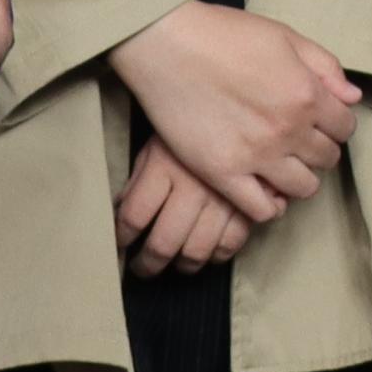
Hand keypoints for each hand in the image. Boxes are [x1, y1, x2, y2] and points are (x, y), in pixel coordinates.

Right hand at [113, 0, 361, 220]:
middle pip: (327, 158)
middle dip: (319, 149)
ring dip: (300, 177)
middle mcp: (288, 129)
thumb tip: (352, 97)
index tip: (320, 121)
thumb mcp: (284, 36)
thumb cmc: (224, 34)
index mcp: (307, 93)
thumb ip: (324, 65)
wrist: (167, 44)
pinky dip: (270, 204)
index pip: (345, 127)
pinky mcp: (223, 173)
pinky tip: (263, 188)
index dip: (336, 124)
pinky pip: (262, 210)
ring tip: (283, 165)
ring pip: (303, 188)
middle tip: (299, 141)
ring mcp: (256, 155)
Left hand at [117, 137, 261, 274]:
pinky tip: (208, 253)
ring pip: (196, 251)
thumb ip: (139, 178)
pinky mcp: (249, 202)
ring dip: (182, 265)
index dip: (122, 237)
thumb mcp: (157, 143)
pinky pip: (231, 243)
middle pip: (162, 243)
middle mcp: (192, 186)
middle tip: (142, 268)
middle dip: (147, 264)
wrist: (242, 103)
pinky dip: (218, 255)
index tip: (121, 243)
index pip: (132, 217)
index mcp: (163, 166)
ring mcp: (222, 198)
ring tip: (175, 265)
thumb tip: (122, 210)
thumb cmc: (192, 124)